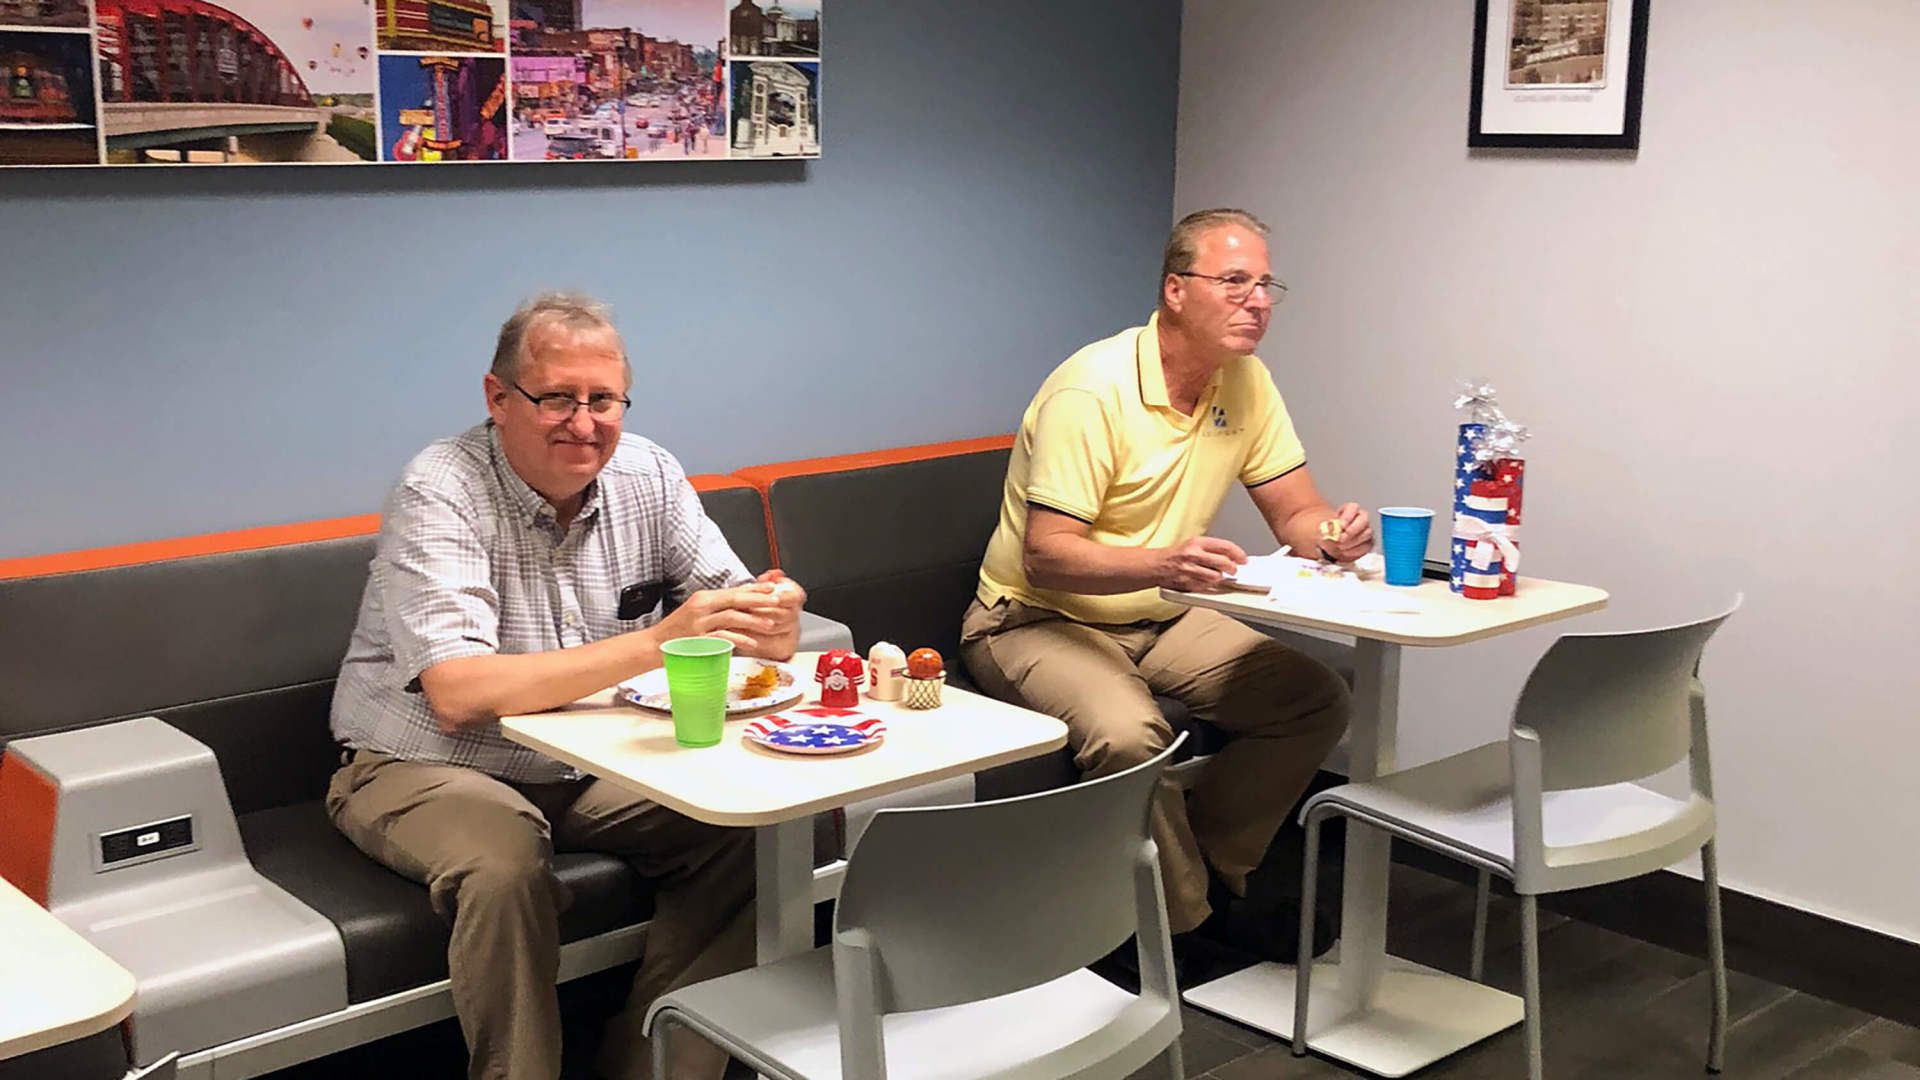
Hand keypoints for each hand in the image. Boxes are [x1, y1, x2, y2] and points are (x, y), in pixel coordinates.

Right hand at [650, 575, 805, 658]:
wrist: (653, 645)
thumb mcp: (698, 614)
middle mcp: (701, 607)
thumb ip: (719, 610)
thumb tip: (744, 608)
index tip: (772, 588)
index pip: (733, 590)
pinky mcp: (698, 640)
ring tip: (770, 624)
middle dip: (759, 600)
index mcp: (703, 598)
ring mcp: (699, 623)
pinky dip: (739, 639)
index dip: (754, 589)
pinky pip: (723, 637)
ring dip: (753, 620)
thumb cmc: (678, 632)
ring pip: (732, 617)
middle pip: (735, 600)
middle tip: (777, 602)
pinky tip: (752, 642)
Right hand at [1157, 536, 1247, 591]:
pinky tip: (1206, 580)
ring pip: (1216, 577)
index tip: (1243, 559)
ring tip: (1216, 575)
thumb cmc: (1176, 555)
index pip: (1225, 546)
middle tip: (1233, 570)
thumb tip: (1232, 556)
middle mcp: (1194, 555)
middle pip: (1224, 563)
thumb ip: (1212, 549)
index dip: (1238, 553)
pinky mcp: (1188, 583)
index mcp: (1197, 542)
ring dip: (1219, 578)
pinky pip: (1206, 586)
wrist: (1156, 565)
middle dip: (1232, 568)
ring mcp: (1191, 570)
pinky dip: (1209, 585)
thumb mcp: (1193, 544)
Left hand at [1317, 503, 1373, 562]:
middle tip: (1341, 538)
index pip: (1354, 507)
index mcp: (1350, 510)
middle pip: (1364, 520)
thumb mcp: (1325, 527)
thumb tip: (1333, 531)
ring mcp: (1366, 531)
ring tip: (1339, 546)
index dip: (1348, 516)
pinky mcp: (1367, 543)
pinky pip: (1366, 546)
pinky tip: (1344, 552)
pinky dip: (1354, 550)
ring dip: (1352, 542)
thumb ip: (1330, 528)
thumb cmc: (1329, 532)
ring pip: (1366, 534)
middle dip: (1353, 530)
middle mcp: (1361, 519)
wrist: (1330, 544)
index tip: (1341, 526)